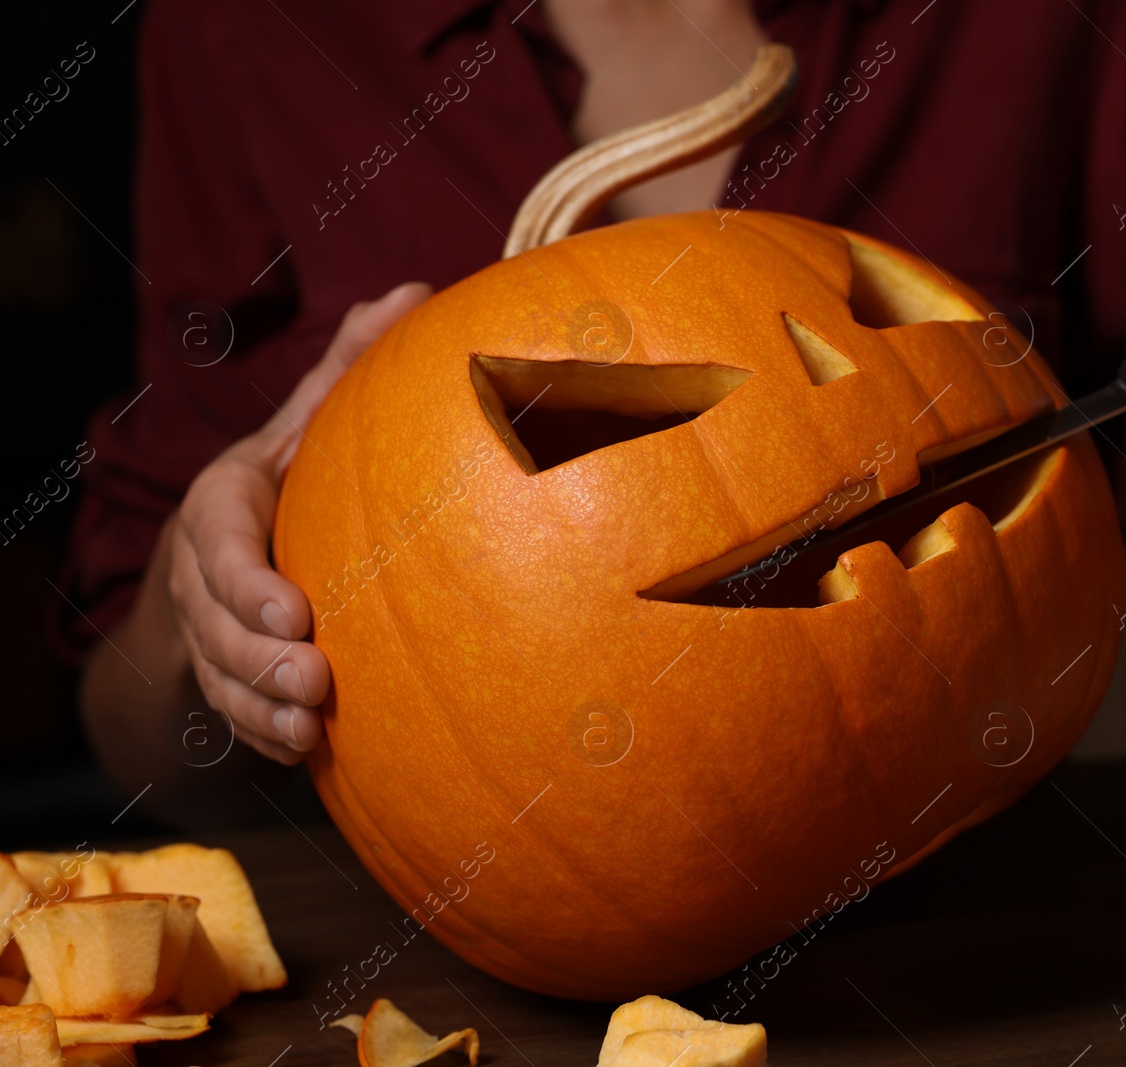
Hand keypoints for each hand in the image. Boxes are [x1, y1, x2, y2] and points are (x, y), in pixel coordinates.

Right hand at [166, 283, 429, 762]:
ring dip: (259, 706)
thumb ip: (350, 369)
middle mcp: (205, 569)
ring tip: (310, 726)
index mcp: (226, 502)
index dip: (246, 582)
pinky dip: (261, 735)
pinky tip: (305, 754)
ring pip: (217, 674)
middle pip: (212, 620)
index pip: (219, 538)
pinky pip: (228, 711)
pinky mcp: (223, 674)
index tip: (296, 615)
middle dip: (255, 657)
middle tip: (314, 680)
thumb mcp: (309, 423)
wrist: (233, 552)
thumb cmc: (290, 478)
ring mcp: (207, 628)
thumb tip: (416, 292)